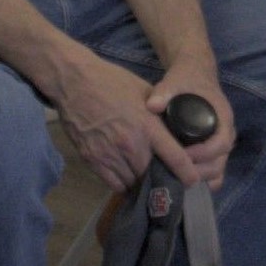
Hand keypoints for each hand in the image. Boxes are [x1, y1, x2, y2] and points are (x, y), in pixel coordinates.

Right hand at [47, 51, 180, 189]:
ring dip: (140, 183)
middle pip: (152, 176)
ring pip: (132, 183)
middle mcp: (130, 144)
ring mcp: (109, 154)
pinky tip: (127, 177)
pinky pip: (113, 184)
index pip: (175, 158)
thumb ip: (160, 114)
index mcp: (147, 126)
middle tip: (165, 178)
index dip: (188, 174)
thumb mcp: (144, 92)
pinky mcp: (92, 160)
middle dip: (160, 178)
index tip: (192, 181)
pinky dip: (123, 184)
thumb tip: (175, 129)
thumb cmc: (111, 81)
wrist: (73, 81)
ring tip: (144, 178)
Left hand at [142, 62, 232, 189]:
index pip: (221, 143)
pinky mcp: (211, 150)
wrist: (194, 75)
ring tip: (175, 180)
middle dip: (199, 172)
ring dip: (198, 178)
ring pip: (216, 170)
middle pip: (220, 162)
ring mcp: (219, 143)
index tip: (183, 155)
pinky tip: (181, 182)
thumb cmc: (186, 79)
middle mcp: (225, 133)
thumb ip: (164, 92)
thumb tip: (152, 105)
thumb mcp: (175, 81)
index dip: (204, 154)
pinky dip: (200, 179)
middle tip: (175, 174)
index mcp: (223, 117)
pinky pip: (211, 170)